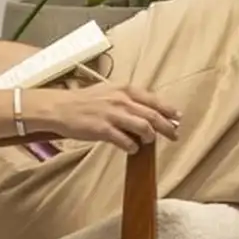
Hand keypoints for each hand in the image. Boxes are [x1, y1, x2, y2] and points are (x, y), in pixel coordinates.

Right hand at [26, 83, 183, 150]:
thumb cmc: (84, 101)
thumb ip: (127, 100)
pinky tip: (133, 149)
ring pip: (143, 127)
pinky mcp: (103, 129)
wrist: (60, 107)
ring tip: (150, 141)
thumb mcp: (109, 92)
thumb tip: (147, 112)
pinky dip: (132, 146)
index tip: (178, 117)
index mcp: (124, 89)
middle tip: (174, 135)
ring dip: (150, 136)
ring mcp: (112, 115)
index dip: (168, 109)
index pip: (153, 100)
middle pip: (152, 115)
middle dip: (167, 126)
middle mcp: (121, 100)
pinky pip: (125, 140)